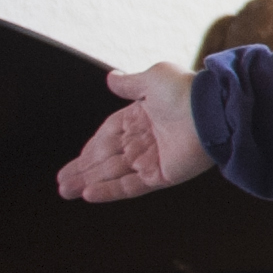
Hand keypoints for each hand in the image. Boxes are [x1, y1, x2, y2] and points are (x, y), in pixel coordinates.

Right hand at [55, 64, 216, 202]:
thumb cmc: (185, 90)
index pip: (108, 136)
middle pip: (107, 159)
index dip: (89, 148)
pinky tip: (88, 194)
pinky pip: (131, 186)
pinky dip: (110, 190)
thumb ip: (129, 84)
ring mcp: (154, 159)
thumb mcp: (152, 79)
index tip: (74, 161)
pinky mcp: (163, 175)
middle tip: (61, 183)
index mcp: (141, 117)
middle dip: (83, 171)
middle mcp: (145, 140)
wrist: (211, 109)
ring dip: (89, 182)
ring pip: (113, 174)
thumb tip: (110, 78)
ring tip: (65, 191)